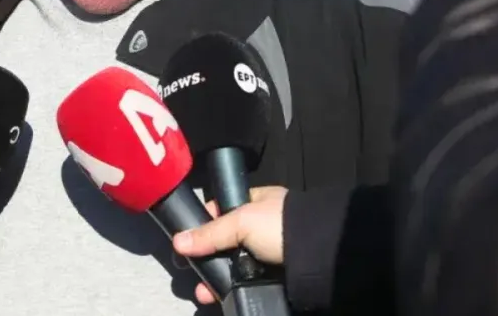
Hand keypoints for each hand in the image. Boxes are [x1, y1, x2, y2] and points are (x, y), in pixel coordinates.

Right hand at [172, 186, 287, 304]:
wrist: (319, 255)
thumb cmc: (279, 225)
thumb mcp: (241, 222)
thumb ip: (210, 232)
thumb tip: (178, 241)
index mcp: (255, 202)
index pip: (221, 210)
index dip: (203, 223)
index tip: (186, 240)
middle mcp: (260, 226)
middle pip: (225, 242)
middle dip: (207, 258)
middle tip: (192, 272)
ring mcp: (267, 252)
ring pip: (234, 265)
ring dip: (217, 279)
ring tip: (203, 293)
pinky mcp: (273, 274)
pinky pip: (246, 281)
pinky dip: (233, 289)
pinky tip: (219, 296)